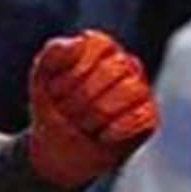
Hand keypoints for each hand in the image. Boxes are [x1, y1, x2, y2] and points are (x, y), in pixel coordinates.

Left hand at [21, 31, 155, 185]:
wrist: (57, 150)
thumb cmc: (53, 108)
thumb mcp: (41, 80)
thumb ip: (52, 54)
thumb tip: (78, 41)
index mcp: (101, 48)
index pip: (100, 44)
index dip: (75, 71)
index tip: (56, 91)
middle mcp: (125, 64)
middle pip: (114, 69)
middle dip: (82, 97)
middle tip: (67, 113)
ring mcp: (139, 89)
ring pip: (131, 91)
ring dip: (97, 115)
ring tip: (84, 125)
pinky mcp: (148, 116)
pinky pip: (142, 116)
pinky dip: (116, 130)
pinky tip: (102, 136)